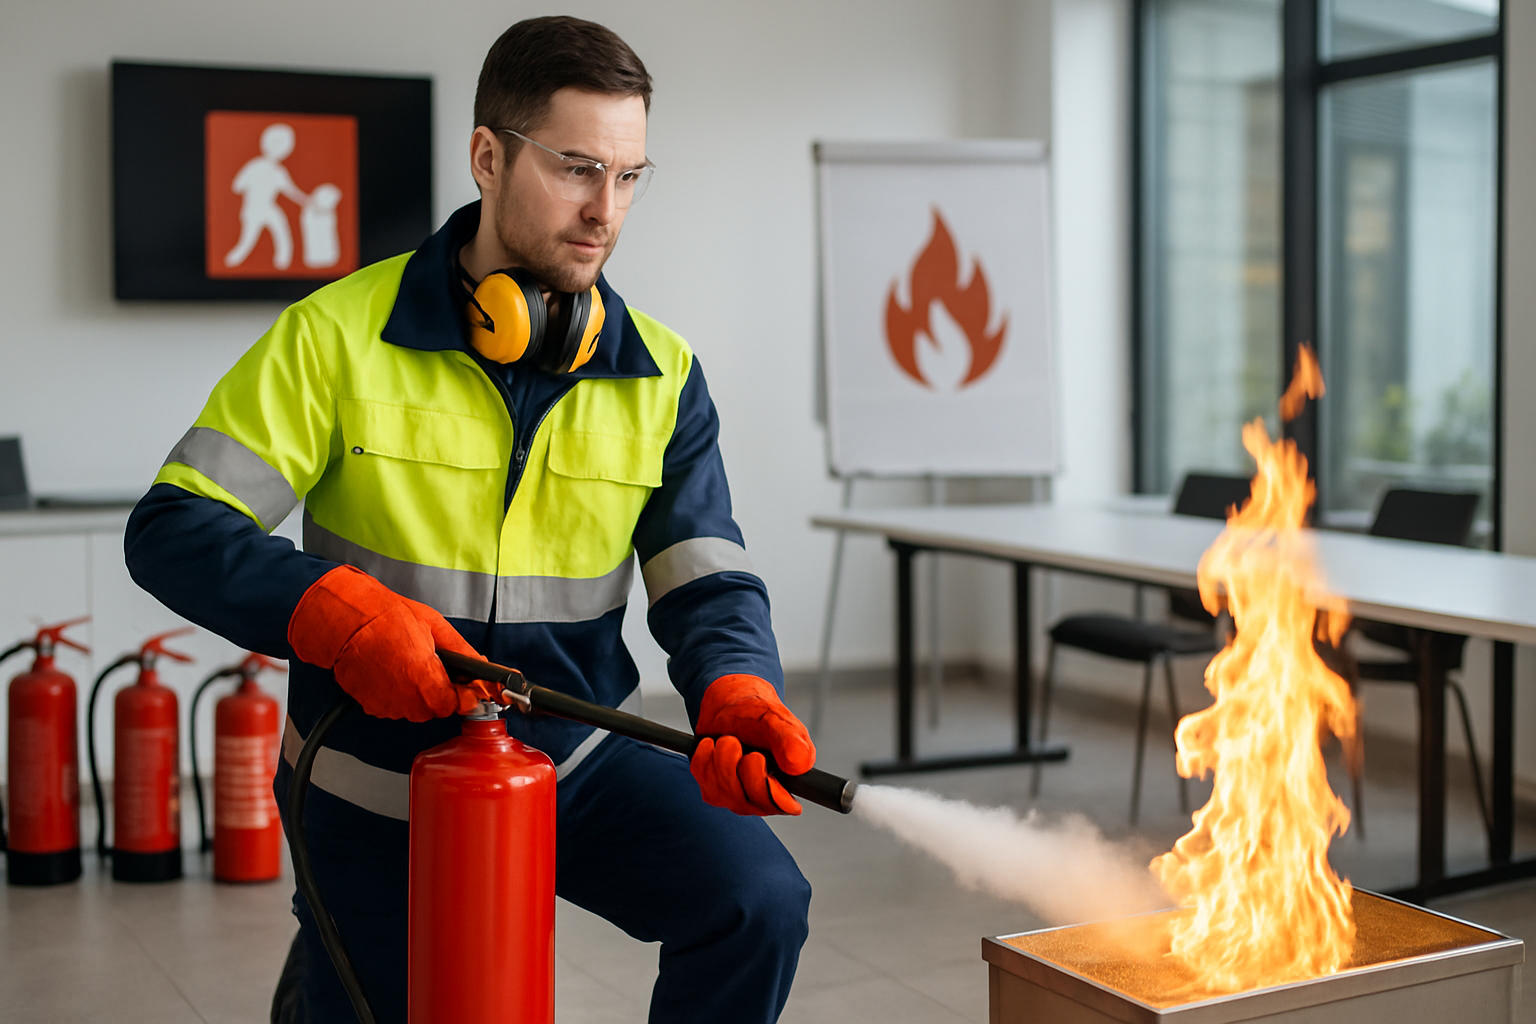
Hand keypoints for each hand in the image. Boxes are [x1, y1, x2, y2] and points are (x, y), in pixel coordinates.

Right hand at [288, 565, 481, 721]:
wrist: (345, 622)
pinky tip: (393, 670)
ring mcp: (387, 706)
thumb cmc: (385, 618)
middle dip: (441, 690)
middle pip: (437, 709)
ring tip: (409, 663)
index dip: (463, 693)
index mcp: (425, 681)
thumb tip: (484, 667)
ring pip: (416, 709)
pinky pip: (396, 706)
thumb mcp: (435, 627)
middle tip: (433, 664)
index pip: (458, 705)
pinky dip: (399, 693)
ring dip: (419, 692)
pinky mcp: (372, 706)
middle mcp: (406, 701)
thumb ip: (463, 652)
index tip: (463, 682)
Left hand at [690, 674, 814, 815]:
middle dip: (738, 764)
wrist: (734, 705)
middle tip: (740, 743)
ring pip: (720, 790)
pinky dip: (704, 755)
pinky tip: (712, 744)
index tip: (758, 757)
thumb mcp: (779, 720)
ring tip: (729, 740)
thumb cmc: (761, 715)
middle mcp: (762, 798)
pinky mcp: (713, 789)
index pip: (781, 806)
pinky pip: (702, 779)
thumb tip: (798, 765)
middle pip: (745, 800)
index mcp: (788, 785)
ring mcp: (736, 797)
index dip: (766, 785)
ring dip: (720, 756)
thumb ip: (790, 741)